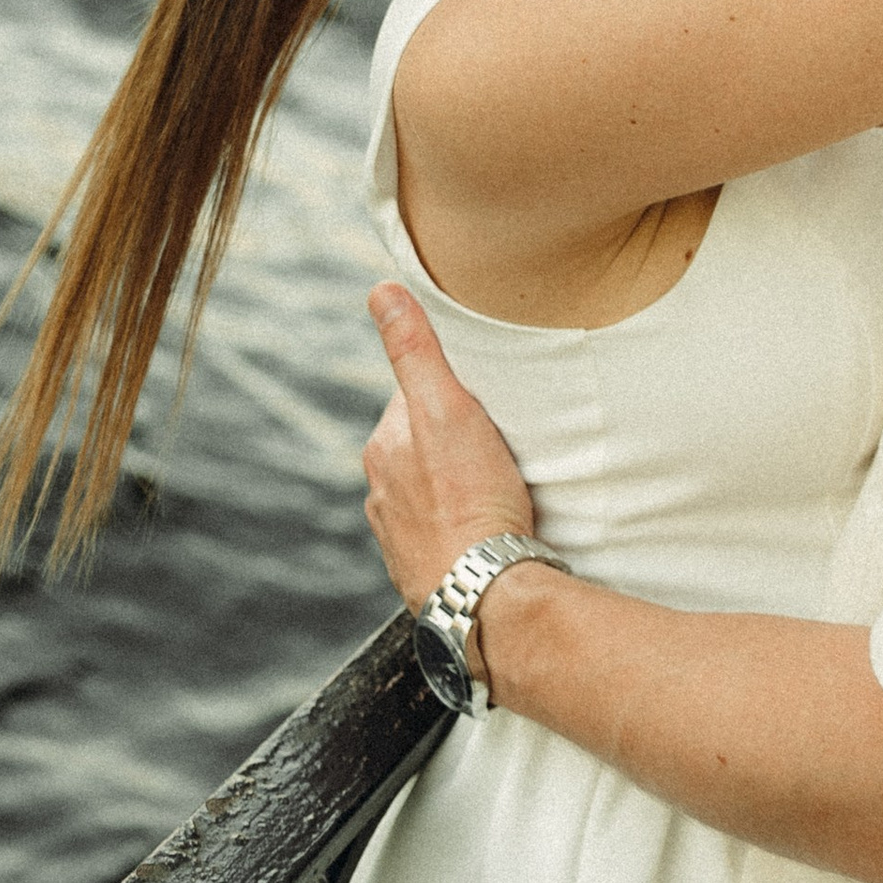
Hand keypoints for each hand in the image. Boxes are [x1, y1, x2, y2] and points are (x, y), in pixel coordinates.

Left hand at [363, 283, 535, 610]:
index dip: (456, 394)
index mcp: (384, 446)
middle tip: (501, 446)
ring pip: (431, 491)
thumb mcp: (448, 408)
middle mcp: (381, 491)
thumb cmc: (471, 499)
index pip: (417, 399)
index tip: (488, 403)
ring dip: (459, 485)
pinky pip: (442, 532)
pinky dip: (461, 525)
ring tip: (499, 488)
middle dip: (456, 441)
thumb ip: (416, 351)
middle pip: (423, 445)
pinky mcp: (422, 569)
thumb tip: (381, 290)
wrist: (484, 592)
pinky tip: (488, 528)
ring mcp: (399, 534)